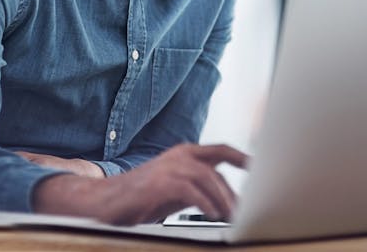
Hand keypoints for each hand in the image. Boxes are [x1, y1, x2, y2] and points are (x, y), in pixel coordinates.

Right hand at [31, 143, 248, 224]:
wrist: (106, 201)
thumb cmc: (142, 197)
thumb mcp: (176, 190)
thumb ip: (199, 189)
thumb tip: (226, 201)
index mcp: (184, 154)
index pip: (220, 150)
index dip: (242, 157)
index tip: (260, 168)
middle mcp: (178, 155)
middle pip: (217, 169)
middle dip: (233, 192)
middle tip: (244, 211)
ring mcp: (169, 167)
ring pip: (207, 178)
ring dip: (222, 199)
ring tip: (230, 217)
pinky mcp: (160, 182)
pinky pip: (191, 190)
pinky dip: (204, 202)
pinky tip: (211, 215)